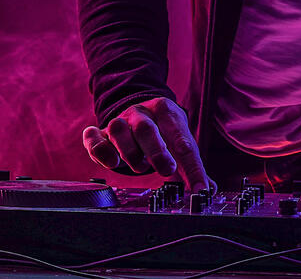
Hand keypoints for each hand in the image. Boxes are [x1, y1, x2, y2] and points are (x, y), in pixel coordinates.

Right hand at [81, 96, 211, 190]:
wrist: (138, 112)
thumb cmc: (163, 132)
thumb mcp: (179, 140)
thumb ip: (192, 165)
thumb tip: (208, 189)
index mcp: (165, 111)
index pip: (182, 138)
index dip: (193, 167)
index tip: (200, 189)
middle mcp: (140, 113)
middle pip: (146, 129)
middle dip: (157, 152)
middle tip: (168, 171)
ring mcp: (118, 121)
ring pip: (118, 131)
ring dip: (130, 154)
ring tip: (141, 167)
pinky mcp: (100, 133)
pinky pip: (93, 137)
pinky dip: (99, 150)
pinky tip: (111, 163)